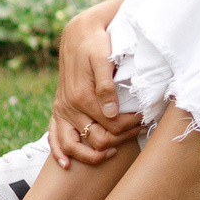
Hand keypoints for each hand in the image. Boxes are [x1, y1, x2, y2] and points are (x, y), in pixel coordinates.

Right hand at [48, 10, 140, 167]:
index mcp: (82, 97)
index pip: (111, 125)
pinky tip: (67, 165)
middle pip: (97, 138)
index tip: (146, 120)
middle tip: (138, 132)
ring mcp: (61, 110)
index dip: (131, 126)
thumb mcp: (102, 59)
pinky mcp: (57, 110)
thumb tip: (112, 113)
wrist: (77, 34)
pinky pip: (54, 137)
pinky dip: (59, 153)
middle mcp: (69, 107)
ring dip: (92, 155)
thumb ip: (106, 87)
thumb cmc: (95, 44)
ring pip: (74, 145)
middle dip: (120, 140)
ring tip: (112, 153)